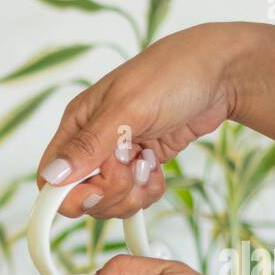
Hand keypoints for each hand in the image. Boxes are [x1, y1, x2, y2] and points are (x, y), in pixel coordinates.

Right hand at [38, 23, 248, 219]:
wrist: (224, 73)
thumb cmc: (174, 73)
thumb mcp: (128, 107)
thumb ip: (89, 145)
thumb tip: (51, 176)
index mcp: (78, 124)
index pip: (51, 178)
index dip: (69, 195)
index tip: (97, 192)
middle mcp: (92, 143)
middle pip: (81, 196)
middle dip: (110, 193)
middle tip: (134, 168)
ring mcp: (118, 156)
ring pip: (108, 201)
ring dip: (132, 194)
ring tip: (149, 166)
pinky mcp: (141, 165)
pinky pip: (133, 196)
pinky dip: (148, 192)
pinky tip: (158, 169)